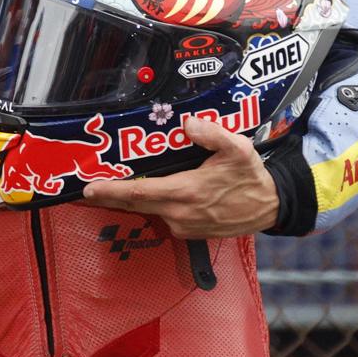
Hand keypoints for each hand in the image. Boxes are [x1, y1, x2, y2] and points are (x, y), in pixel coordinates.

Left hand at [81, 113, 278, 236]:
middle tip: (84, 190)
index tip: (88, 189)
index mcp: (185, 193)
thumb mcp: (238, 148)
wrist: (273, 206)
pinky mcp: (192, 232)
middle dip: (108, 197)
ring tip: (111, 187)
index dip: (111, 191)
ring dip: (131, 201)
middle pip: (135, 205)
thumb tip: (190, 124)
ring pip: (149, 211)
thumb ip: (213, 134)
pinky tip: (147, 195)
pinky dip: (152, 206)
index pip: (138, 193)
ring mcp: (185, 226)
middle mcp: (180, 214)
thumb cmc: (251, 176)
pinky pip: (164, 217)